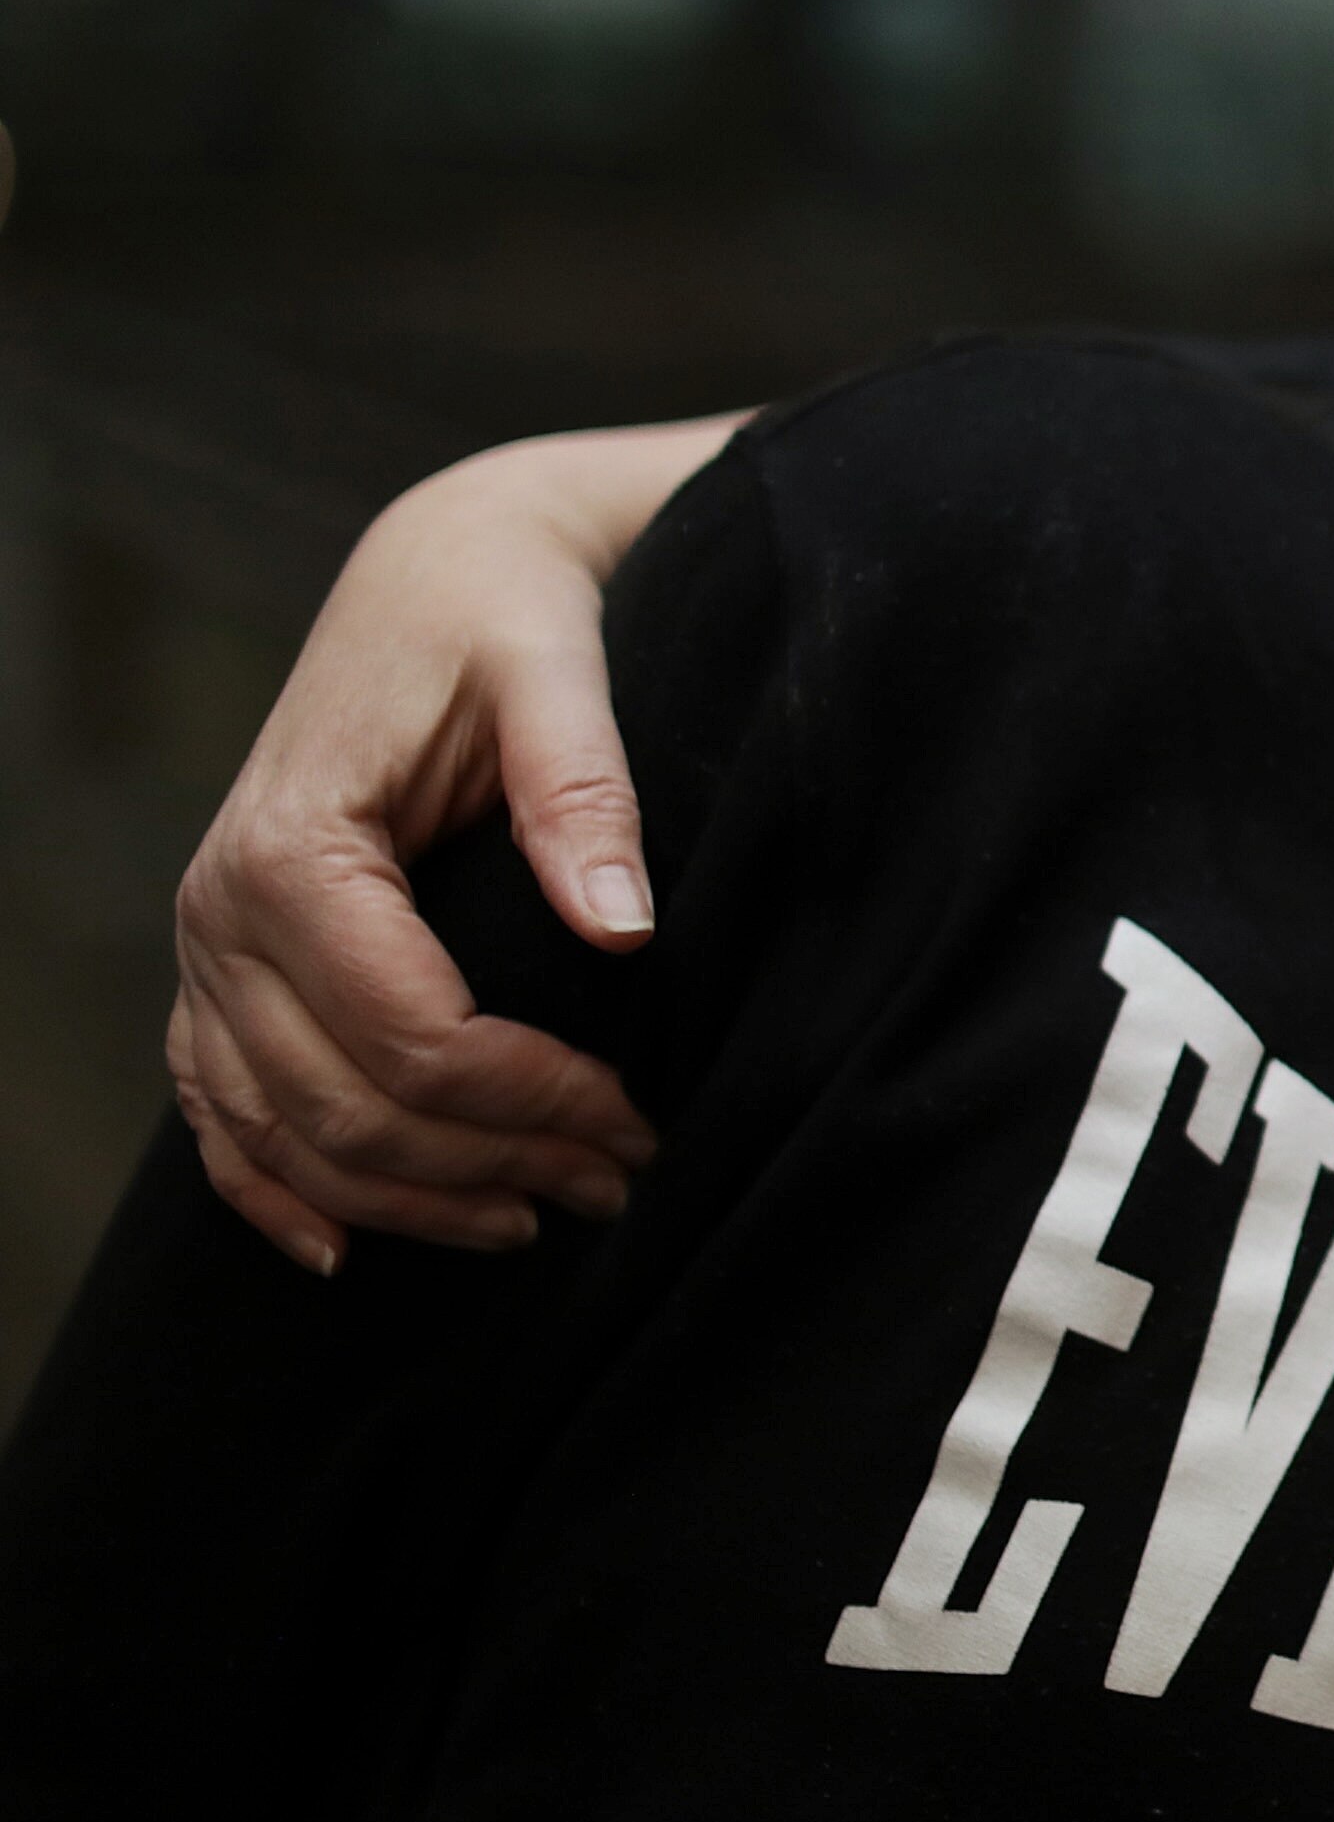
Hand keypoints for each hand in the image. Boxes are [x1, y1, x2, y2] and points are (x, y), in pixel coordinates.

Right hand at [167, 419, 738, 1274]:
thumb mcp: (557, 671)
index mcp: (294, 849)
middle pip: (346, 1107)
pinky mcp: (218, 970)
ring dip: (410, 1197)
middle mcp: (220, 912)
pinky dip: (274, 1191)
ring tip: (541, 1217)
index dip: (532, 1101)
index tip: (638, 1121)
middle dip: (491, 1163)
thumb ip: (584, 793)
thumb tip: (623, 928)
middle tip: (621, 1182)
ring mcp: (205, 951)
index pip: (413, 1037)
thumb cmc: (501, 617)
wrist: (434, 575)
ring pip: (282, 1135)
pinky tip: (349, 1246)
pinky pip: (218, 1111)